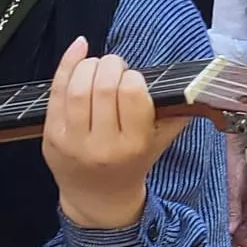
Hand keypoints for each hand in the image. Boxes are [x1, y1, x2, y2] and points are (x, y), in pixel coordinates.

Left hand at [43, 38, 185, 230]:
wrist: (98, 198)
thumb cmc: (132, 164)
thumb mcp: (159, 142)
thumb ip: (176, 113)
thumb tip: (195, 83)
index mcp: (134, 144)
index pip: (133, 94)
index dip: (133, 77)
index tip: (134, 79)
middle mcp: (103, 145)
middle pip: (104, 86)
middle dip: (111, 65)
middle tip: (116, 67)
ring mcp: (73, 142)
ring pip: (77, 88)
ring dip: (89, 65)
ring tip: (98, 66)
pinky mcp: (52, 136)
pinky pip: (55, 92)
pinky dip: (66, 64)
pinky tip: (79, 48)